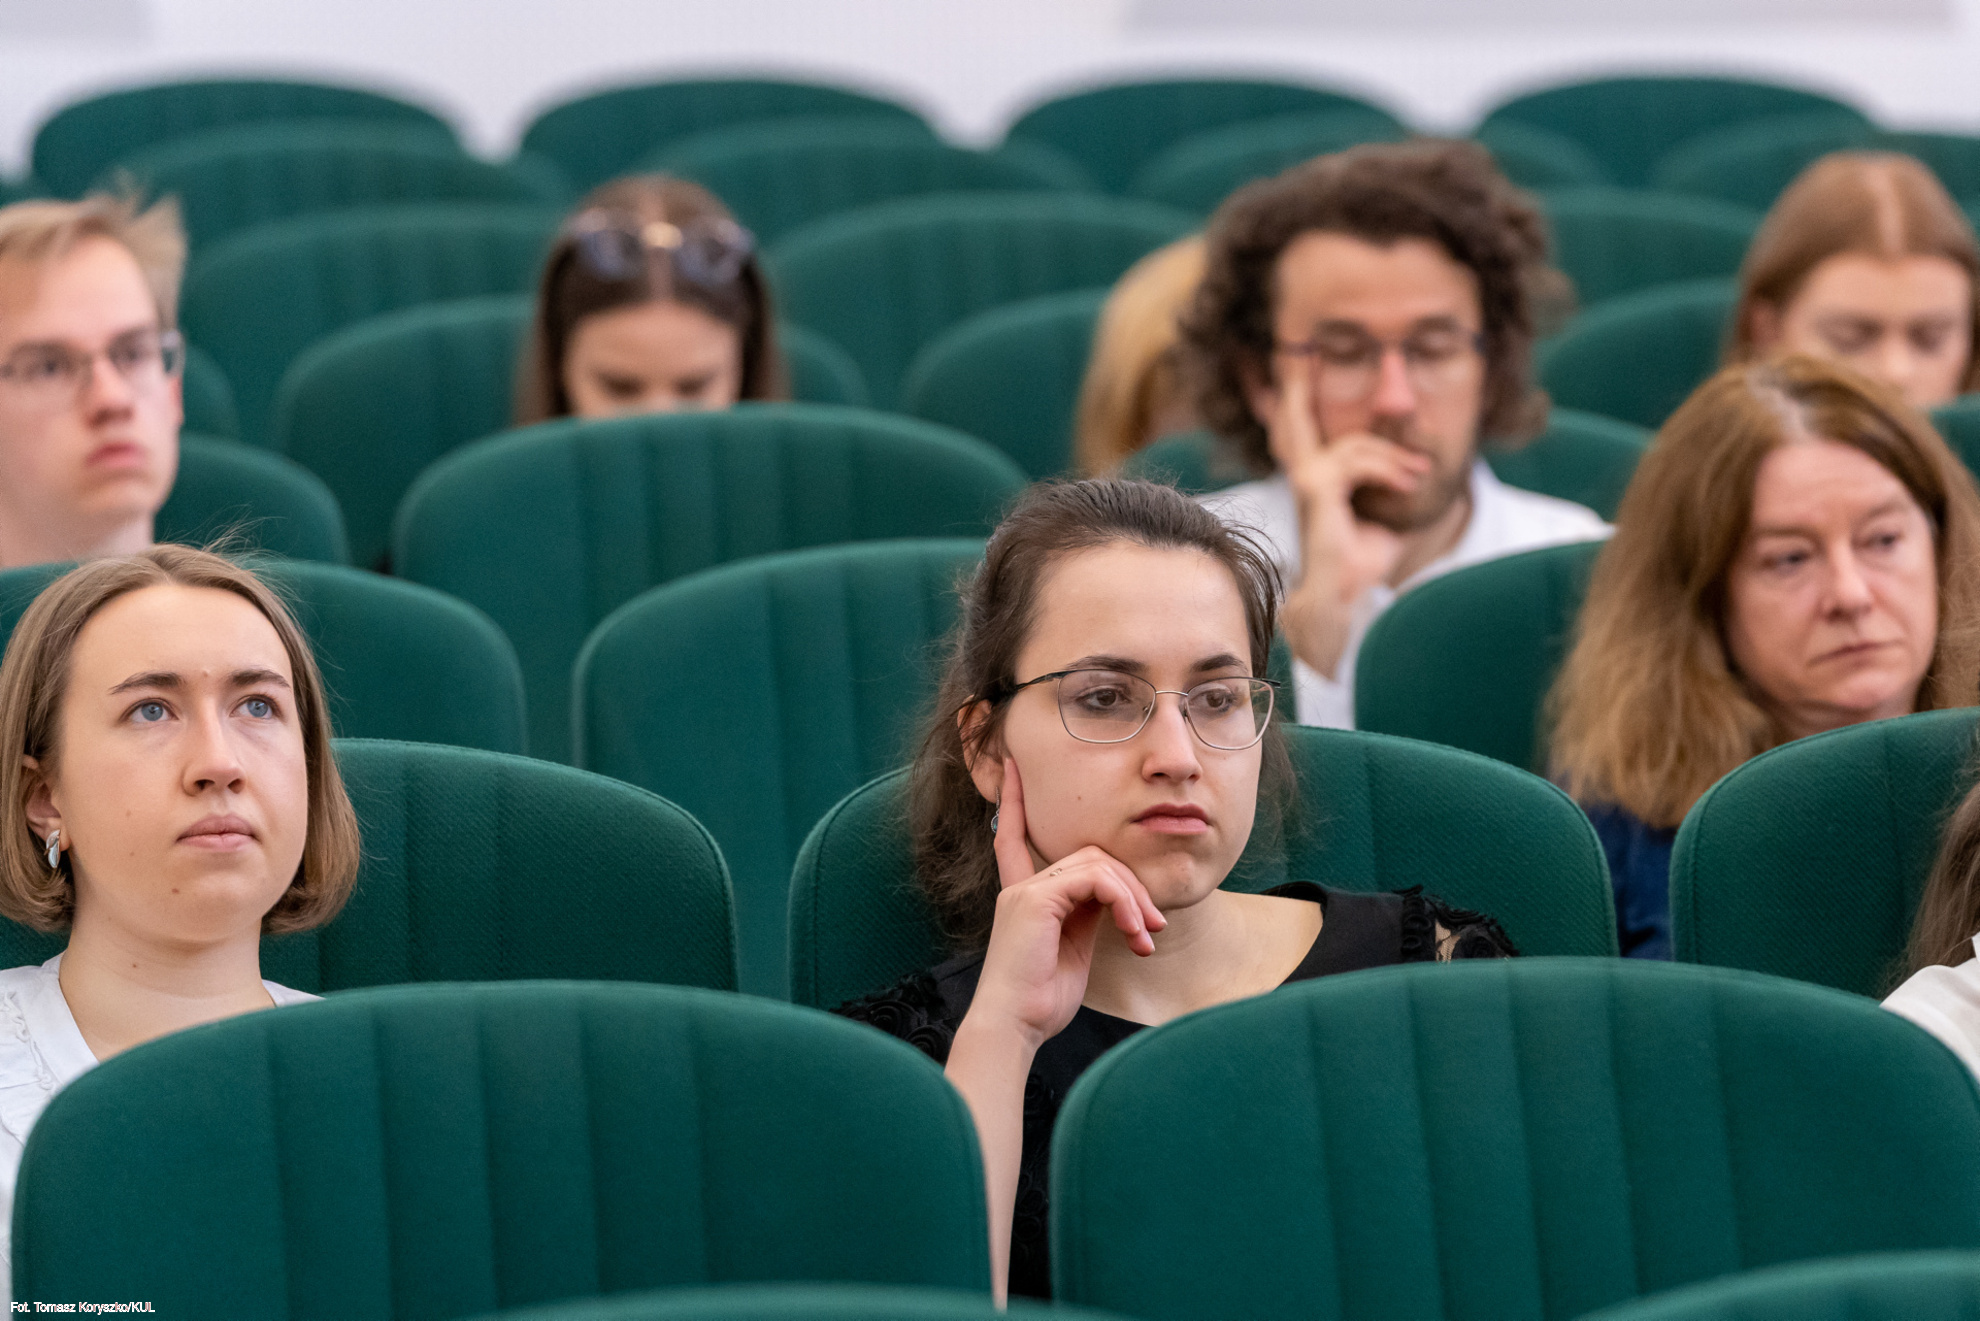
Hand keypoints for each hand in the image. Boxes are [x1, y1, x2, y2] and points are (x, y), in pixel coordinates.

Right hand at [966, 758, 1166, 1051]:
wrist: (1015, 1026)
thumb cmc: (1041, 1001)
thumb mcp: (1073, 951)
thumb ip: (1088, 918)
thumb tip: (1118, 903)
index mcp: (1025, 898)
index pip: (1013, 837)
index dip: (1013, 802)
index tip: (1013, 766)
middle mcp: (1021, 888)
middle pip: (1089, 854)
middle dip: (1130, 885)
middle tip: (1151, 927)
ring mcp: (1026, 892)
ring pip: (1097, 863)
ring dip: (1133, 899)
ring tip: (1145, 936)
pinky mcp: (1036, 900)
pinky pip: (1095, 880)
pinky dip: (1124, 903)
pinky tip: (1133, 933)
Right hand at [1266, 357, 1428, 676]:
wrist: (1343, 595)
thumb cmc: (1362, 559)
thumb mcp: (1385, 510)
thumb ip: (1392, 480)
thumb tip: (1421, 458)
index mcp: (1313, 478)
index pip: (1297, 430)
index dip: (1291, 399)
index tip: (1293, 368)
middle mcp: (1303, 475)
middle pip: (1294, 420)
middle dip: (1296, 386)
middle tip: (1304, 354)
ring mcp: (1306, 481)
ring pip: (1355, 444)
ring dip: (1394, 457)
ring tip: (1419, 474)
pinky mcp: (1317, 489)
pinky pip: (1358, 461)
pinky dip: (1389, 469)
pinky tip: (1408, 484)